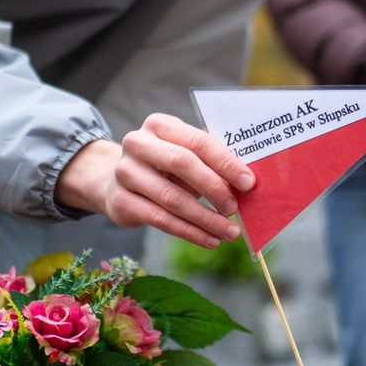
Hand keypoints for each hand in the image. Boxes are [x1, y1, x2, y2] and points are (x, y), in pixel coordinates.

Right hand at [54, 114, 255, 248]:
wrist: (116, 182)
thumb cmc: (163, 167)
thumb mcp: (184, 155)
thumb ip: (210, 163)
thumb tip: (246, 184)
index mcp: (159, 125)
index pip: (198, 141)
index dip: (226, 163)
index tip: (248, 183)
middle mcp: (137, 144)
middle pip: (182, 163)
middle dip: (214, 188)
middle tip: (234, 208)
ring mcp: (125, 172)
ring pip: (172, 198)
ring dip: (206, 218)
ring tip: (229, 232)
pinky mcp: (120, 201)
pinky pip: (161, 220)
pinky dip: (191, 233)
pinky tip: (210, 240)